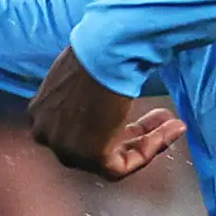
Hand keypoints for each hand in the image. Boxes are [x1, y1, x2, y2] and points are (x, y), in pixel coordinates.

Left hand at [28, 46, 185, 179]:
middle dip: (134, 131)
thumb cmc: (96, 49)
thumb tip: (107, 96)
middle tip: (164, 118)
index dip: (111, 122)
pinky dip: (149, 149)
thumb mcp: (82, 71)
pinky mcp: (90, 157)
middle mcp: (47, 134)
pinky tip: (171, 130)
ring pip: (111, 157)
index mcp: (40, 112)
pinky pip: (123, 165)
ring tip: (175, 124)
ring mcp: (66, 149)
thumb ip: (88, 91)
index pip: (77, 129)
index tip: (139, 112)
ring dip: (148, 139)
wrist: (104, 51)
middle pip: (94, 144)